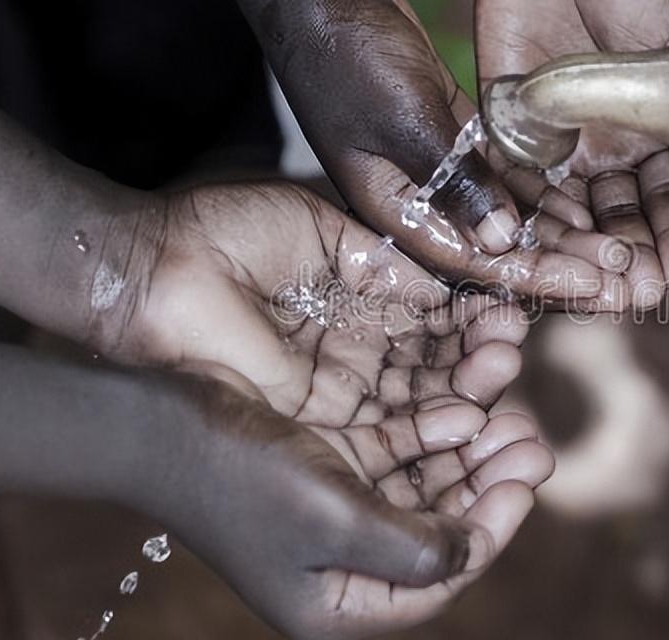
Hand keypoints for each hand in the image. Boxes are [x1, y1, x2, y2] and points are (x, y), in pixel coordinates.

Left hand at [92, 180, 539, 412]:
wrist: (154, 268)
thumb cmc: (225, 234)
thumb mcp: (323, 232)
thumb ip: (387, 261)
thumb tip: (447, 282)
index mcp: (358, 304)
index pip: (433, 323)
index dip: (474, 323)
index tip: (510, 312)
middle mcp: (354, 354)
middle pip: (435, 371)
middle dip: (481, 366)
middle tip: (514, 350)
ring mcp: (335, 392)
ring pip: (418, 408)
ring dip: (467, 400)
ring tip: (506, 379)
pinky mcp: (313, 426)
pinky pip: (384, 437)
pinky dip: (431, 430)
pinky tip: (472, 416)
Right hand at [161, 354, 552, 638]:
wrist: (153, 418)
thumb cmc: (237, 474)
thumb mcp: (333, 519)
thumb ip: (411, 547)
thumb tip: (470, 551)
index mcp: (335, 602)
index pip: (437, 579)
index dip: (489, 531)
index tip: (524, 481)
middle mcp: (339, 563)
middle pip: (437, 529)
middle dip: (487, 485)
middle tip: (533, 442)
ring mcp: (333, 510)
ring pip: (423, 485)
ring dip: (468, 452)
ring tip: (512, 416)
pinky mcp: (325, 462)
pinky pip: (394, 451)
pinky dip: (430, 431)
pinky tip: (465, 403)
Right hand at [280, 0, 629, 306]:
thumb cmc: (347, 56)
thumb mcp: (405, 120)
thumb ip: (455, 181)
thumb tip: (504, 242)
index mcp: (396, 213)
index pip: (475, 262)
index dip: (540, 279)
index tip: (597, 286)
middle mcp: (420, 202)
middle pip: (498, 249)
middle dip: (562, 265)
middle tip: (627, 277)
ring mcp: (438, 171)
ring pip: (508, 216)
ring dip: (562, 233)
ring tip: (621, 248)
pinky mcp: (454, 138)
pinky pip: (507, 178)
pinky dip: (544, 192)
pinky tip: (590, 203)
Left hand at [477, 0, 668, 306]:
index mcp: (655, 132)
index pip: (666, 200)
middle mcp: (606, 146)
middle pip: (615, 217)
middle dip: (629, 258)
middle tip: (639, 297)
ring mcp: (557, 138)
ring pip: (567, 211)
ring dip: (579, 249)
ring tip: (591, 286)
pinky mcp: (506, 121)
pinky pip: (513, 176)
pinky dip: (522, 211)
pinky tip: (532, 243)